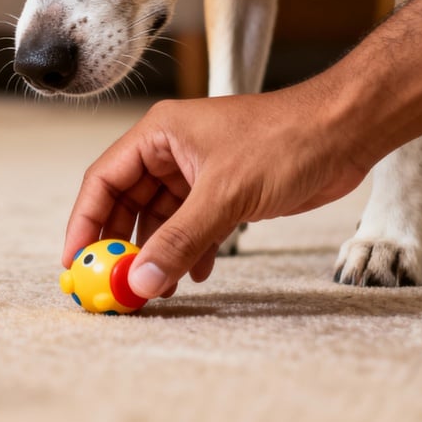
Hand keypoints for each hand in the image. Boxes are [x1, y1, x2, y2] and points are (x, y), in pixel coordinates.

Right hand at [62, 87, 371, 298]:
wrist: (345, 132)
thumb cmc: (287, 139)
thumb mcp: (225, 195)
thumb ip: (179, 240)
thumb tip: (140, 279)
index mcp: (158, 134)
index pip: (103, 180)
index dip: (85, 221)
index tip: (76, 261)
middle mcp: (171, 151)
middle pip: (126, 202)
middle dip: (119, 244)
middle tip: (111, 283)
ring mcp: (197, 172)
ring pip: (160, 219)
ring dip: (156, 253)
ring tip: (153, 288)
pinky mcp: (223, 190)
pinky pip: (191, 226)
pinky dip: (188, 251)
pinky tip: (194, 273)